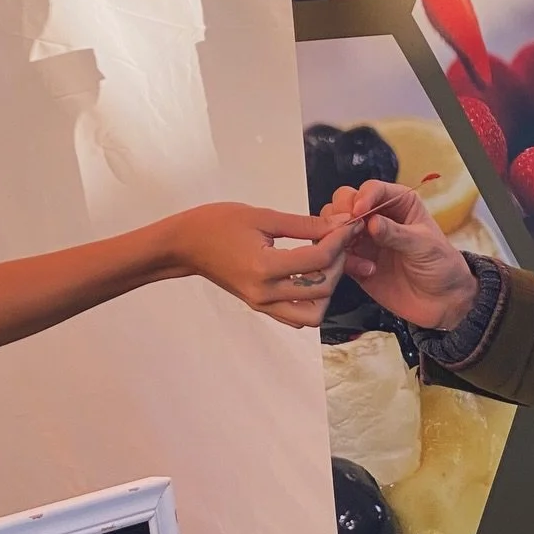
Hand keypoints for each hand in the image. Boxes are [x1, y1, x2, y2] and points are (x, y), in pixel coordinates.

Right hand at [166, 204, 351, 327]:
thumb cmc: (217, 223)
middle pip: (322, 289)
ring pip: (313, 314)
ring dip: (327, 289)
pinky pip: (296, 317)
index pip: (318, 261)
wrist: (185, 244)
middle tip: (338, 241)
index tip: (348, 224)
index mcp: (264, 267)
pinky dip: (311, 301)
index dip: (339, 240)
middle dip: (338, 263)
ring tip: (325, 263)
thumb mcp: (262, 216)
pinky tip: (309, 276)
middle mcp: (265, 293)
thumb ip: (304, 224)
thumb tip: (339, 223)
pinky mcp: (260, 307)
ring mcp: (262, 304)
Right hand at [323, 181, 478, 328]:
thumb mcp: (424, 245)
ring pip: (334, 226)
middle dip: (342, 213)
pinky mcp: (356, 262)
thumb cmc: (441, 265)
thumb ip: (396, 233)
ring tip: (351, 250)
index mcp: (399, 203)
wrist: (442, 302)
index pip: (372, 189)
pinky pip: (336, 254)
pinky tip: (365, 270)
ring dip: (337, 236)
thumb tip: (371, 222)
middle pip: (345, 201)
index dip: (362, 197)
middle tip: (348, 230)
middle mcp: (377, 217)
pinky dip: (341, 260)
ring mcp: (364, 239)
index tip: (359, 211)